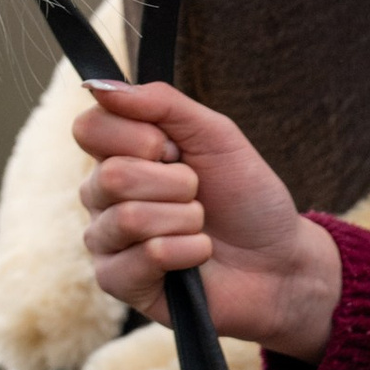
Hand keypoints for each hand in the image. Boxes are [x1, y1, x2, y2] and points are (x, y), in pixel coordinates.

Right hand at [73, 81, 344, 360]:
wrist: (280, 259)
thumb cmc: (246, 196)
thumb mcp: (214, 135)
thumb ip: (160, 103)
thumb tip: (98, 85)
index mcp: (118, 155)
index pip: (89, 129)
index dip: (139, 137)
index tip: (175, 149)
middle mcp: (102, 197)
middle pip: (112, 175)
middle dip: (176, 182)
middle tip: (197, 192)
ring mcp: (107, 242)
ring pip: (129, 219)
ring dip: (186, 218)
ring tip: (200, 225)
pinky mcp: (120, 283)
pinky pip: (145, 257)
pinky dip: (189, 251)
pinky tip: (199, 254)